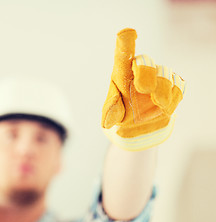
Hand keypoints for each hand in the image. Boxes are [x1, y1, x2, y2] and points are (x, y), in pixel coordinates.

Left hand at [101, 28, 184, 150]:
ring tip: (158, 105)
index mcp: (122, 72)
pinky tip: (165, 107)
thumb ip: (111, 113)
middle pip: (145, 62)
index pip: (123, 54)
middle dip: (146, 73)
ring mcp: (159, 76)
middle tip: (144, 89)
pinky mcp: (174, 85)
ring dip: (162, 92)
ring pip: (165, 75)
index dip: (125, 43)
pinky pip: (178, 86)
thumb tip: (107, 121)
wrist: (141, 123)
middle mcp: (140, 69)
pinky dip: (173, 98)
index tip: (127, 33)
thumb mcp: (113, 114)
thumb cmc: (123, 111)